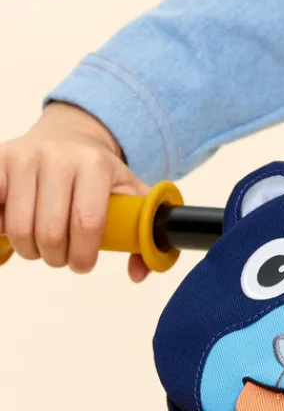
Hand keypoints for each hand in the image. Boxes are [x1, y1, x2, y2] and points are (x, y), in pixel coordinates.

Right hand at [0, 103, 149, 280]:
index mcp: (95, 165)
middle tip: (61, 257)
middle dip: (56, 257)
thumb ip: (142, 232)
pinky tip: (14, 229)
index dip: (83, 254)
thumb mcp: (131, 193)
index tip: (82, 265)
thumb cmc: (100, 173)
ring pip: (19, 226)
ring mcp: (23, 157)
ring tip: (41, 246)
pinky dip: (3, 228)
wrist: (69, 135)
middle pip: (50, 231)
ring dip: (30, 249)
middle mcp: (58, 157)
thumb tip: (138, 274)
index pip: (87, 223)